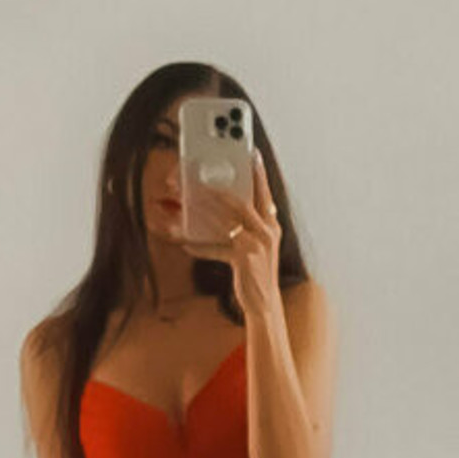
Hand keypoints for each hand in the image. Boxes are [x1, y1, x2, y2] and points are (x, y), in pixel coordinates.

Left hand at [171, 149, 280, 319]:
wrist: (265, 304)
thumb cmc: (256, 273)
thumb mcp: (257, 246)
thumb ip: (247, 226)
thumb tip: (222, 209)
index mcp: (271, 225)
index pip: (265, 192)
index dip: (259, 172)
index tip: (252, 153)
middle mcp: (268, 231)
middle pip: (242, 201)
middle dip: (219, 189)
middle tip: (199, 179)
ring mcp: (257, 244)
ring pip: (227, 220)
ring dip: (205, 212)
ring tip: (188, 203)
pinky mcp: (244, 259)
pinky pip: (217, 248)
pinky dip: (201, 247)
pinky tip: (186, 244)